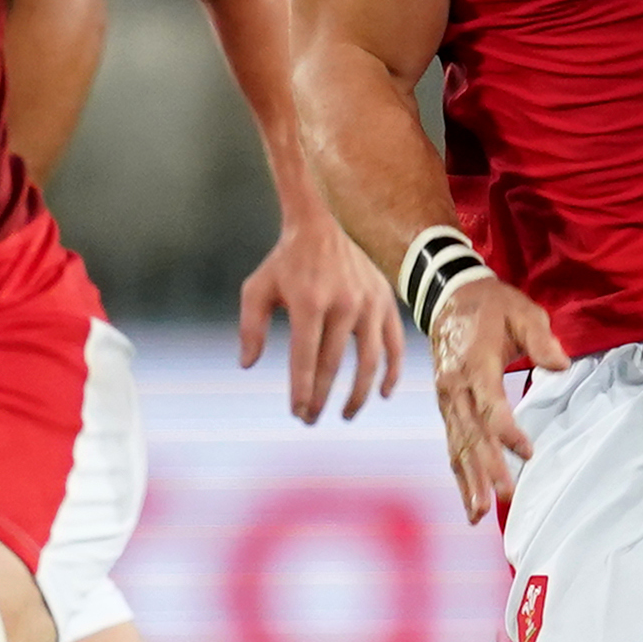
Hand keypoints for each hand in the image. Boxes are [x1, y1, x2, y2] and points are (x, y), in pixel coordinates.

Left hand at [237, 212, 401, 424]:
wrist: (324, 223)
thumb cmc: (285, 261)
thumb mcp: (257, 287)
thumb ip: (250, 326)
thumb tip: (248, 365)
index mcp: (309, 301)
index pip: (304, 358)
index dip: (301, 390)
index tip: (296, 412)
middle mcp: (343, 303)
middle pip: (333, 365)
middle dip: (321, 398)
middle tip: (309, 418)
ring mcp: (368, 303)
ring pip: (368, 362)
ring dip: (357, 394)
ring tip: (344, 415)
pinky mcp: (386, 301)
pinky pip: (394, 345)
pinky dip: (392, 373)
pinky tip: (383, 394)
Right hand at [430, 275, 567, 522]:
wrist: (448, 296)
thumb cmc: (492, 305)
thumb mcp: (522, 310)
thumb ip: (541, 339)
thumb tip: (561, 365)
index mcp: (475, 363)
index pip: (490, 405)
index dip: (508, 431)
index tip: (529, 452)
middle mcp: (455, 386)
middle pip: (471, 433)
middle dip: (487, 467)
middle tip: (504, 496)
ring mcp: (447, 399)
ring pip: (457, 445)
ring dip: (469, 480)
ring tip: (478, 512)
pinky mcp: (447, 408)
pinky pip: (452, 444)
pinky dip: (460, 474)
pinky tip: (469, 500)